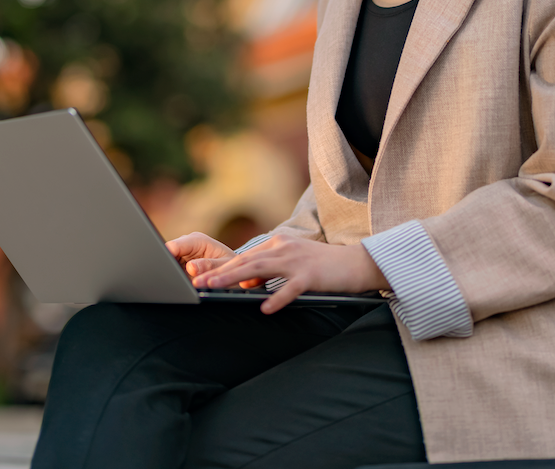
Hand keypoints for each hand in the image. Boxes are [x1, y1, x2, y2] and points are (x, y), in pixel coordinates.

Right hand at [164, 232, 237, 279]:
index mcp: (197, 240)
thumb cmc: (232, 266)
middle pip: (168, 254)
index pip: (174, 246)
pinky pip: (172, 268)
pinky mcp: (180, 262)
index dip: (167, 256)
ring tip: (186, 281)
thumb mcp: (225, 266)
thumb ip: (209, 266)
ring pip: (168, 262)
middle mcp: (187, 244)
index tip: (166, 268)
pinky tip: (184, 281)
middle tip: (177, 281)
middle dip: (169, 267)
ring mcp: (183, 253)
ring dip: (173, 273)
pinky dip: (176, 276)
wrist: (235, 268)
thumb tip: (191, 267)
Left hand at [189, 235, 389, 313]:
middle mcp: (283, 248)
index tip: (198, 274)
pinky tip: (265, 309)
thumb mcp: (292, 264)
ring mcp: (297, 260)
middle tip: (198, 282)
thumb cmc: (324, 267)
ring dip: (235, 279)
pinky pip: (291, 288)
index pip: (244, 256)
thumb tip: (245, 283)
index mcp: (278, 245)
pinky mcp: (311, 275)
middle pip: (246, 261)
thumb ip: (269, 271)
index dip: (220, 266)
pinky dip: (277, 298)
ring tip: (216, 289)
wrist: (357, 262)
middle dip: (220, 272)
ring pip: (260, 269)